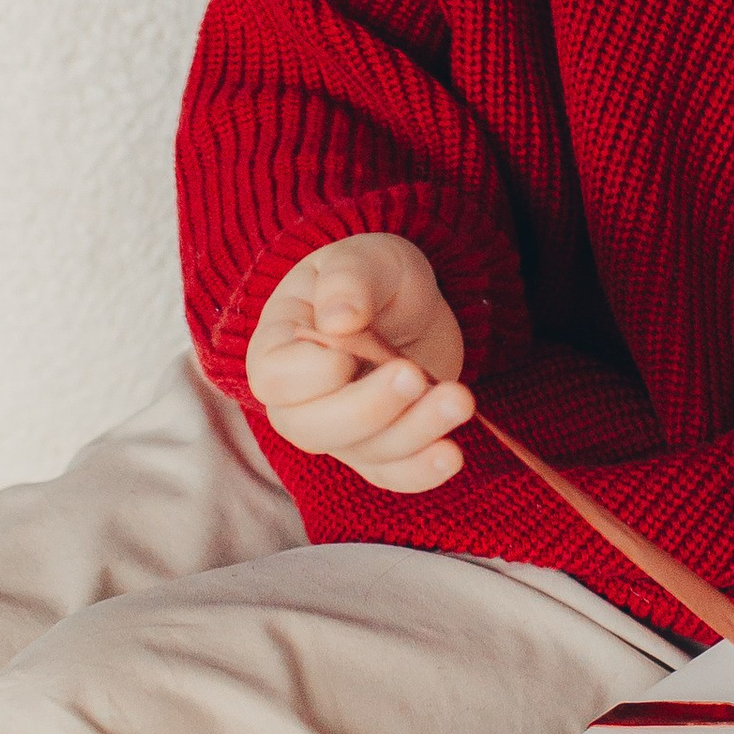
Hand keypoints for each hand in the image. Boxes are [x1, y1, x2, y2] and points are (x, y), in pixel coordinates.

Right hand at [247, 233, 475, 492]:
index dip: (312, 373)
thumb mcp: (362, 259)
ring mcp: (341, 431)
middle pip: (313, 429)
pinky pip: (393, 475)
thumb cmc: (372, 277)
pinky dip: (421, 471)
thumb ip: (348, 280)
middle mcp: (300, 401)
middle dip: (368, 409)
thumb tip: (338, 319)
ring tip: (458, 398)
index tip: (350, 346)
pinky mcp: (380, 449)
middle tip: (413, 374)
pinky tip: (451, 454)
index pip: (275, 380)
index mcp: (277, 347)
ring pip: (364, 452)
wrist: (409, 304)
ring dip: (414, 431)